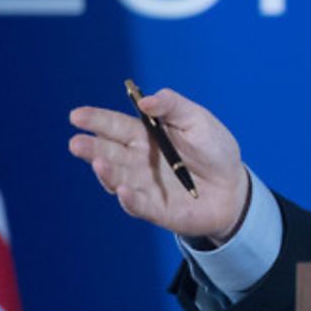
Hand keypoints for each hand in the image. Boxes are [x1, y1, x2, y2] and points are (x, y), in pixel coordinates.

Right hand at [68, 88, 248, 243]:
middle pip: (108, 153)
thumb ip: (173, 107)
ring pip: (118, 179)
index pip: (114, 126)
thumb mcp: (198, 120)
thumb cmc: (214, 148)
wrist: (234, 186)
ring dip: (106, 172)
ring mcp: (143, 185)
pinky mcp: (156, 209)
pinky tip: (123, 191)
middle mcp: (137, 161)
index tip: (76, 116)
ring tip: (99, 163)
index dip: (95, 120)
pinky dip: (130, 199)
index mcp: (144, 135)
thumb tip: (145, 101)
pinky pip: (138, 205)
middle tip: (76, 143)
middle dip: (91, 148)